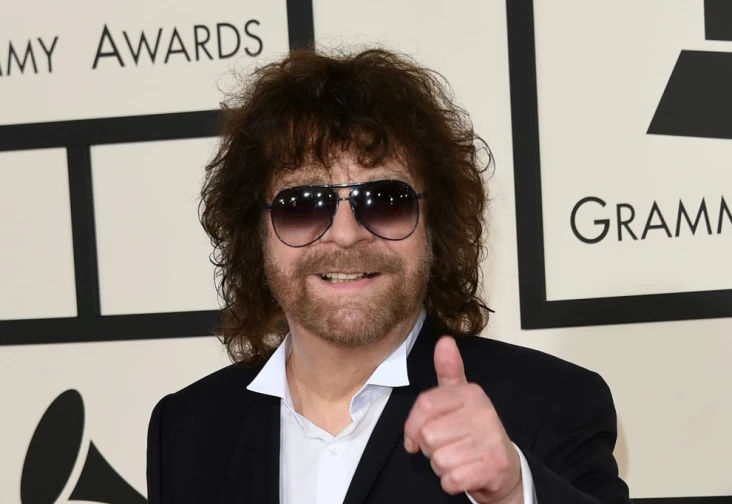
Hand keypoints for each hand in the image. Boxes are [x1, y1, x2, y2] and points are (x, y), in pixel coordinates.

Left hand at [403, 336, 522, 503]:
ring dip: (441, 466)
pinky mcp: (493, 466)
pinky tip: (464, 474)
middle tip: (448, 447)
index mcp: (471, 393)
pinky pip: (452, 479)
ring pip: (439, 459)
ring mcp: (490, 439)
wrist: (503, 468)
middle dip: (430, 449)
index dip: (411, 426)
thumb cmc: (474, 432)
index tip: (414, 437)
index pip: (424, 405)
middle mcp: (483, 412)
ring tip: (458, 459)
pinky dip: (451, 482)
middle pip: (428, 435)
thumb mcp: (460, 398)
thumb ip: (449, 371)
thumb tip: (444, 341)